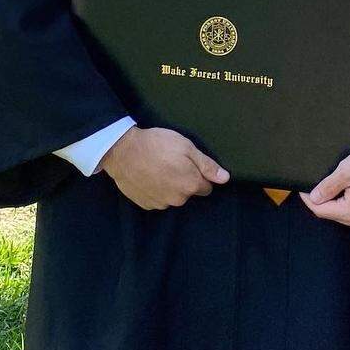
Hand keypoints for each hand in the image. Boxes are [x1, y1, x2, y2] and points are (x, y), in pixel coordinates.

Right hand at [100, 126, 228, 210]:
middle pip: (189, 192)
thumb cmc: (157, 145)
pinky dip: (156, 189)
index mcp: (190, 185)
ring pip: (173, 196)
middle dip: (184, 180)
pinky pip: (157, 198)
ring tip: (158, 167)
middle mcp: (178, 200)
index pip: (206, 187)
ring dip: (169, 185)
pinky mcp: (146, 204)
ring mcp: (161, 204)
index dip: (199, 174)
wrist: (124, 151)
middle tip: (172, 162)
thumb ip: (207, 165)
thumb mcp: (186, 147)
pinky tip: (149, 175)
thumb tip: (225, 178)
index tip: (189, 163)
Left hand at [300, 143, 349, 231]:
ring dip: (341, 205)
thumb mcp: (347, 169)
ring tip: (340, 188)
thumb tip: (314, 198)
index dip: (309, 199)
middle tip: (321, 186)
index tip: (301, 189)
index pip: (322, 211)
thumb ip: (328, 186)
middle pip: (336, 215)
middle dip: (326, 202)